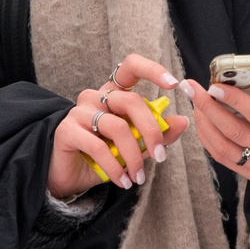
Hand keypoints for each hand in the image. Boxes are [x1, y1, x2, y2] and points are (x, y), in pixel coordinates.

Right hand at [46, 54, 191, 198]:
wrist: (68, 176)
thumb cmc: (103, 156)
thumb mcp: (134, 146)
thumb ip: (156, 133)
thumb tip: (183, 121)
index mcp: (113, 93)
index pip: (130, 67)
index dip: (152, 70)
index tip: (174, 84)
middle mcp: (95, 97)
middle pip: (131, 101)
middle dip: (151, 130)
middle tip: (160, 156)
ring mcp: (79, 112)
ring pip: (118, 127)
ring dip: (134, 156)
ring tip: (138, 177)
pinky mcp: (67, 130)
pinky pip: (98, 147)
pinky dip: (115, 167)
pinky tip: (122, 180)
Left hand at [185, 74, 249, 200]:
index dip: (238, 102)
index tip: (217, 86)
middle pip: (237, 132)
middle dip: (211, 109)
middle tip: (193, 89)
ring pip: (226, 147)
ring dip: (206, 124)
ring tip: (194, 102)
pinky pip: (225, 159)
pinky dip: (209, 140)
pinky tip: (202, 122)